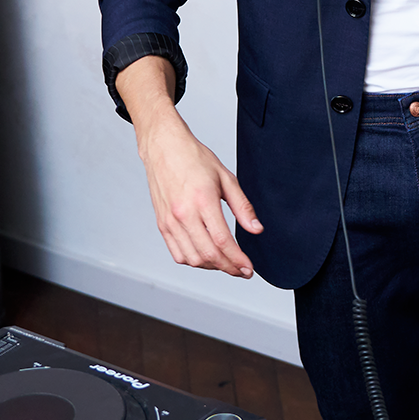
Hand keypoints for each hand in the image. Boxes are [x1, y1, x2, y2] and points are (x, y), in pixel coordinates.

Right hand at [137, 111, 263, 277]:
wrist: (164, 148)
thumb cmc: (194, 159)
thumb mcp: (226, 178)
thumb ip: (243, 207)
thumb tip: (256, 229)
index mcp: (202, 201)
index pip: (222, 241)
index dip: (237, 260)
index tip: (248, 268)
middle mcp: (184, 214)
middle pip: (208, 254)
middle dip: (228, 268)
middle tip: (242, 271)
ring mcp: (170, 221)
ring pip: (192, 258)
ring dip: (212, 266)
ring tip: (226, 263)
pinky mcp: (162, 224)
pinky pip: (177, 253)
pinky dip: (193, 261)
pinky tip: (206, 257)